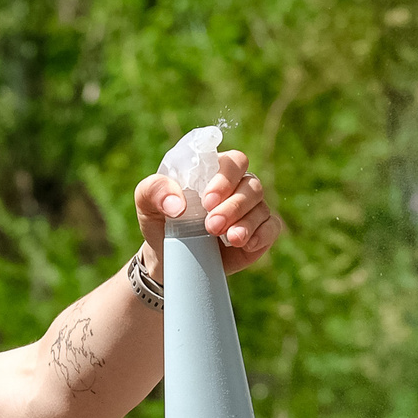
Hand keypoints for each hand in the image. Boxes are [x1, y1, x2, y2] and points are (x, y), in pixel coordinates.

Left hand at [133, 145, 284, 277]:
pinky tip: (245, 243)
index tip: (207, 200)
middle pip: (251, 185)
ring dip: (245, 223)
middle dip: (233, 206)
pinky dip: (262, 235)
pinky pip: (272, 228)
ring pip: (261, 207)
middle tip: (211, 225)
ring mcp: (251, 210)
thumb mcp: (146, 201)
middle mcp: (237, 187)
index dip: (226, 177)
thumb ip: (154, 190)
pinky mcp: (259, 233)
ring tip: (228, 238)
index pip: (234, 161)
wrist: (167, 255)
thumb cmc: (160, 220)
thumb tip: (177, 204)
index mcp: (214, 171)